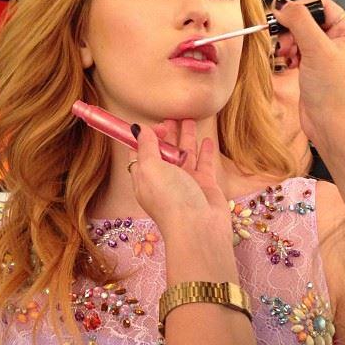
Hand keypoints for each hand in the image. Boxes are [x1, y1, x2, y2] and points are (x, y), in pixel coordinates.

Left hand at [128, 120, 236, 281]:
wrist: (198, 227)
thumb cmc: (170, 199)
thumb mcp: (150, 168)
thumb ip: (146, 147)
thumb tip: (137, 128)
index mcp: (145, 177)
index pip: (141, 153)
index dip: (144, 137)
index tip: (153, 125)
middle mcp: (164, 179)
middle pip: (164, 151)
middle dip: (166, 134)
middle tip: (171, 118)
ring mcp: (185, 181)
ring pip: (184, 153)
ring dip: (186, 136)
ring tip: (190, 119)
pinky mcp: (204, 184)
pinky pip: (204, 163)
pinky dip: (205, 150)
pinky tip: (207, 139)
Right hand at [271, 0, 344, 143]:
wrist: (328, 123)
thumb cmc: (332, 92)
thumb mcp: (316, 50)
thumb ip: (300, 23)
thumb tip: (283, 5)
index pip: (322, 6)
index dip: (301, 8)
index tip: (282, 15)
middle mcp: (338, 41)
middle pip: (308, 20)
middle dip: (291, 29)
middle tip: (283, 40)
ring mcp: (325, 55)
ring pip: (299, 36)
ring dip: (288, 42)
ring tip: (285, 55)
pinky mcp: (312, 67)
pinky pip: (296, 51)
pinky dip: (288, 54)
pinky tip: (288, 63)